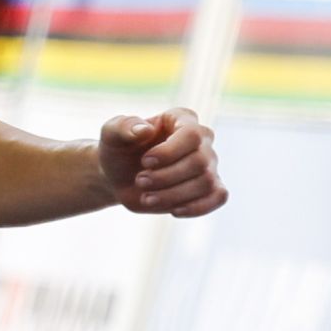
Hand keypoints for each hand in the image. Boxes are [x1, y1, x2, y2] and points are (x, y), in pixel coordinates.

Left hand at [98, 108, 226, 217]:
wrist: (118, 176)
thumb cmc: (118, 150)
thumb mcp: (111, 134)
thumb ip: (123, 127)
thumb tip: (145, 130)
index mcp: (181, 119)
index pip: (191, 134)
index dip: (169, 151)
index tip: (145, 161)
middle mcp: (201, 140)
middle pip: (199, 161)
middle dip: (166, 176)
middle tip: (140, 181)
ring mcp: (208, 164)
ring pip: (206, 182)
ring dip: (174, 194)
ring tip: (146, 197)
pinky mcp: (210, 187)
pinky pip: (218, 196)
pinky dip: (197, 207)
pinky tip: (173, 211)